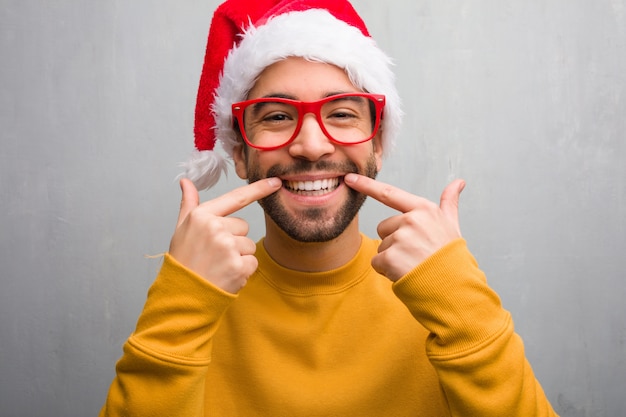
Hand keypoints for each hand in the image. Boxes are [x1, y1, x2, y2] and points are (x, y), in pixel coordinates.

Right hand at [169, 177, 280, 292]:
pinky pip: (252, 262)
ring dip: (238, 256)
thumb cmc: (183, 260)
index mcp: (202, 215)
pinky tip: (226, 275)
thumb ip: (189, 205)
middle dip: (234, 240)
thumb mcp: (181, 229)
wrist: (183, 294)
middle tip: (214, 254)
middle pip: (243, 227)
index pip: (236, 198)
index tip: (277, 182)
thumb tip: (186, 182)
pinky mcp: (238, 265)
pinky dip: (243, 271)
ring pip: (249, 246)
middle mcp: (215, 228)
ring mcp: (228, 247)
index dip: (259, 189)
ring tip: (218, 265)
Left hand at [345, 174, 465, 280]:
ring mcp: (400, 238)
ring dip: (392, 258)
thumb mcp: (452, 225)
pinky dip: (387, 270)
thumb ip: (449, 202)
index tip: (349, 178)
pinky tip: (405, 273)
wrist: (453, 287)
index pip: (389, 193)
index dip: (367, 185)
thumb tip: (458, 182)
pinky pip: (377, 262)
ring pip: (381, 246)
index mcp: (423, 210)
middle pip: (384, 228)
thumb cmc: (452, 257)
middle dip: (394, 242)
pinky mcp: (390, 257)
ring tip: (414, 264)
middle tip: (416, 253)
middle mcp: (411, 220)